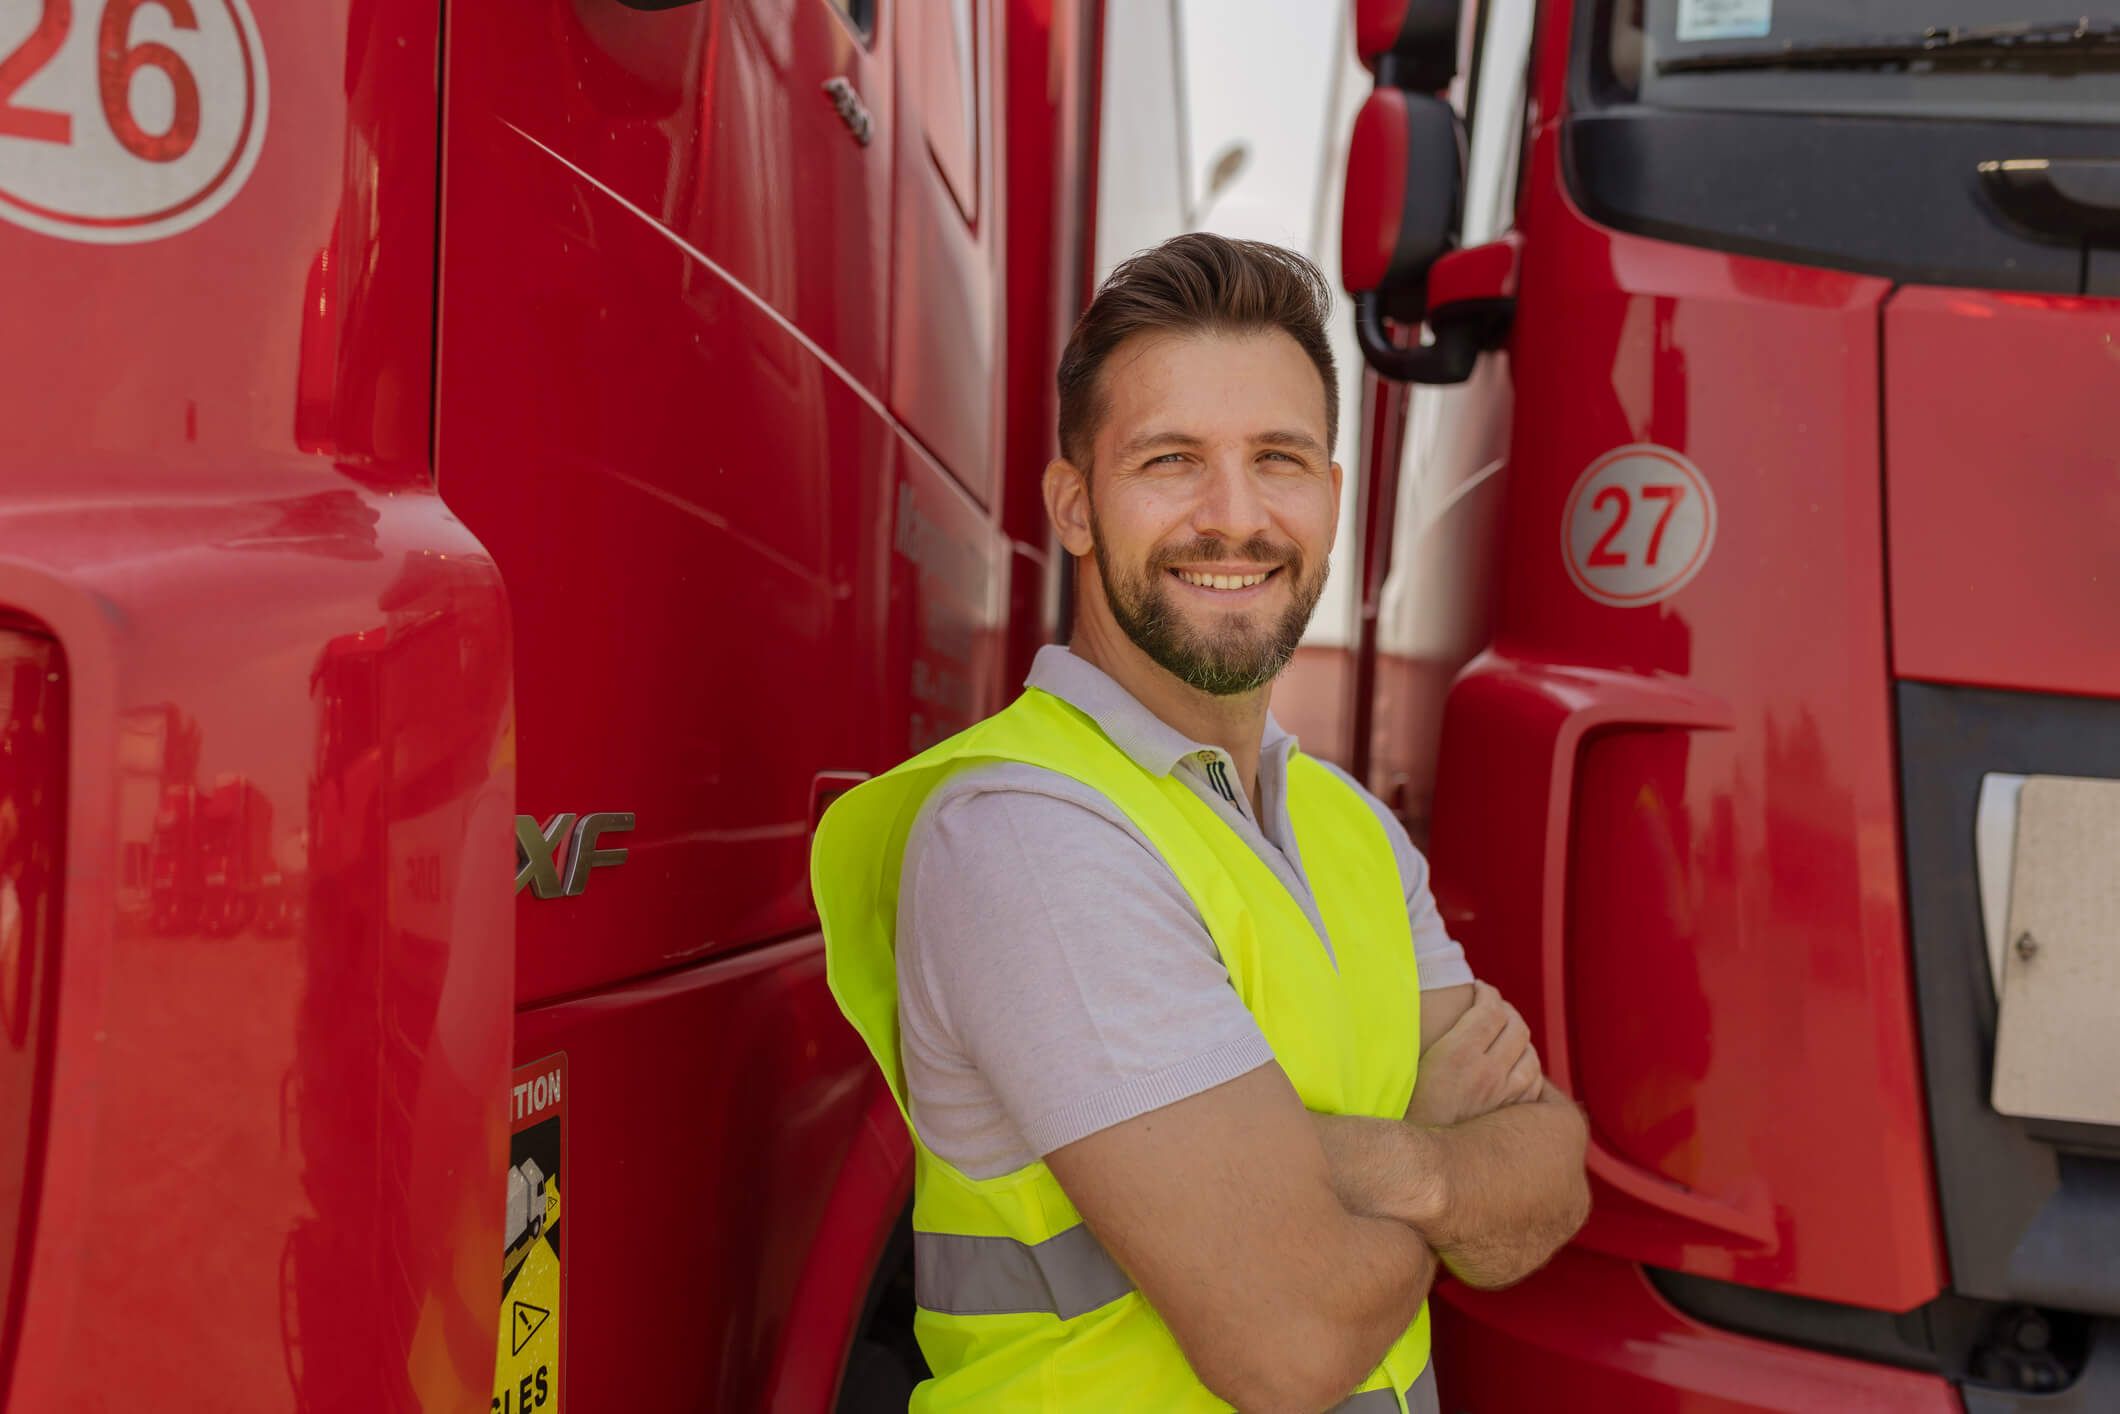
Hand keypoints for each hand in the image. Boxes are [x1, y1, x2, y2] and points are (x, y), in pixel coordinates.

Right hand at [1405, 982, 1542, 1127]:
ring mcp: (1502, 1097)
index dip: (1488, 993)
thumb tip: (1409, 1002)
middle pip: (1517, 1028)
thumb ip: (1426, 1034)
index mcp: (1458, 1054)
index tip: (1480, 989)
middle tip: (1495, 1008)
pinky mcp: (1509, 1117)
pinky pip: (1534, 1085)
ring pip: (1531, 1056)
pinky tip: (1518, 1067)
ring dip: (1522, 1039)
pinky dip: (1530, 1069)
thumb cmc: (1401, 1108)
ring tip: (1509, 1035)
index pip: (1491, 1009)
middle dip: (1508, 1011)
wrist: (1415, 1161)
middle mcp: (1486, 1073)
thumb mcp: (1405, 1064)